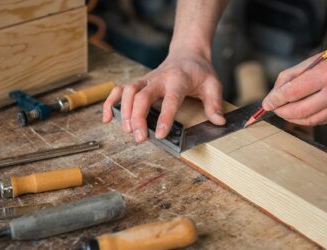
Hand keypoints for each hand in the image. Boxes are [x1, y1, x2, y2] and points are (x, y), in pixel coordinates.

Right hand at [102, 51, 224, 141]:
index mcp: (178, 80)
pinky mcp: (139, 83)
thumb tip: (219, 123)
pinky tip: (107, 118)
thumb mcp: (212, 84)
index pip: (170, 99)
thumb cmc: (199, 72)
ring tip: (127, 131)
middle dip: (137, 117)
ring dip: (124, 111)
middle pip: (142, 95)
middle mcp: (159, 78)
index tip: (159, 134)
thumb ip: (214, 104)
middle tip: (139, 138)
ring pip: (128, 91)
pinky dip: (110, 102)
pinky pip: (119, 90)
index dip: (164, 117)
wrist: (187, 54)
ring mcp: (146, 80)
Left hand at [262, 42, 326, 125]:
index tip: (266, 102)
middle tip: (273, 107)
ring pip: (309, 119)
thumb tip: (275, 92)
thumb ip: (293, 74)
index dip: (276, 99)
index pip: (293, 92)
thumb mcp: (317, 57)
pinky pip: (319, 121)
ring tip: (283, 110)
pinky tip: (298, 112)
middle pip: (299, 110)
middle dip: (281, 111)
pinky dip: (304, 118)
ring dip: (291, 117)